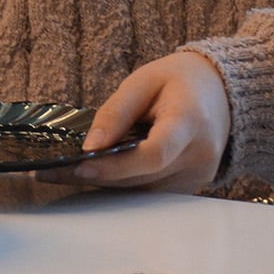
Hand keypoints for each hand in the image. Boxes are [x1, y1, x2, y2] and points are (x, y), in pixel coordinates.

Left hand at [74, 49, 230, 191]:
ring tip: (66, 173)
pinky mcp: (192, 186)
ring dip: (106, 183)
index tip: (81, 164)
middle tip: (54, 171)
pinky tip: (98, 173)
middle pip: (143, 177)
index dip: (116, 164)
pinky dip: (124, 183)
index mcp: (190, 121)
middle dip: (98, 176)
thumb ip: (115, 113)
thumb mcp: (143, 82)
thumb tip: (89, 147)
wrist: (219, 92)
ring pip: (144, 191)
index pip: (155, 153)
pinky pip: (151, 191)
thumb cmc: (178, 81)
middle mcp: (200, 155)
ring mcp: (199, 175)